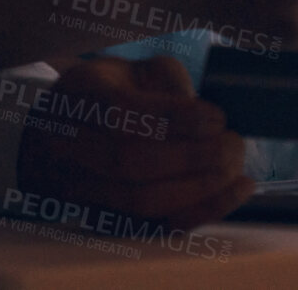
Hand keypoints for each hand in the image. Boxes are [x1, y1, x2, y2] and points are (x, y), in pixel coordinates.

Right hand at [15, 56, 253, 231]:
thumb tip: (209, 121)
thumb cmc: (112, 92)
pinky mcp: (102, 219)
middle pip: (129, 162)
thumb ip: (170, 84)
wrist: (61, 132)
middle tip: (234, 145)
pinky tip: (234, 192)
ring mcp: (79, 188)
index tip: (218, 118)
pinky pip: (154, 227)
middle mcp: (67, 145)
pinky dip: (199, 213)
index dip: (175, 118)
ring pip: (139, 202)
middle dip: (193, 158)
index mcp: (79, 94)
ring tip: (236, 168)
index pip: (121, 112)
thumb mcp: (136, 70)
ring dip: (200, 189)